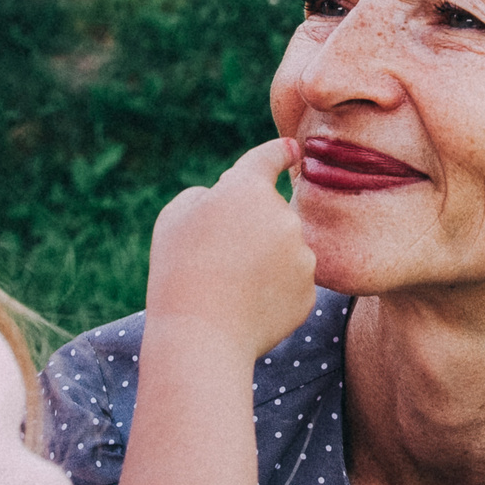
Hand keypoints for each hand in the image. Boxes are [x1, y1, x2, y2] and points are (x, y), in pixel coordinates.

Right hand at [145, 137, 314, 360]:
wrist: (202, 335)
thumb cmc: (179, 271)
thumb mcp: (175, 217)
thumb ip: (206, 196)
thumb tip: (224, 201)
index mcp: (249, 189)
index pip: (269, 159)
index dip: (279, 152)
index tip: (292, 149)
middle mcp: (284, 216)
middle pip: (271, 215)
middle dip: (252, 229)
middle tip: (217, 258)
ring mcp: (302, 255)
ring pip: (284, 251)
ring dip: (264, 262)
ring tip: (230, 287)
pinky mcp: (309, 292)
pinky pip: (290, 284)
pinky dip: (272, 292)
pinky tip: (247, 306)